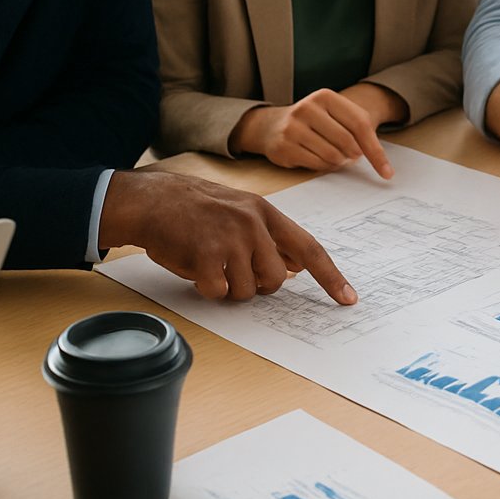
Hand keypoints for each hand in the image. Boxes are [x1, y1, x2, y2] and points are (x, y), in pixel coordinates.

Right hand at [100, 168, 355, 302]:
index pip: (308, 248)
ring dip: (229, 288)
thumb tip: (299, 265)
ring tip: (211, 264)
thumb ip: (270, 237)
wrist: (151, 200)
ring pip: (247, 290)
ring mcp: (230, 238)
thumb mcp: (240, 212)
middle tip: (233, 270)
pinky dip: (207, 289)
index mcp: (265, 213)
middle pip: (276, 279)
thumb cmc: (195, 210)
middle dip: (257, 285)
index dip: (330, 276)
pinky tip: (196, 268)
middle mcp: (253, 223)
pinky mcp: (205, 254)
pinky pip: (218, 292)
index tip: (348, 298)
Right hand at [230, 88, 393, 178]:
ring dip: (339, 162)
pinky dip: (324, 166)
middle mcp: (307, 108)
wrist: (271, 125)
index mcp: (325, 96)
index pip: (360, 124)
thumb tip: (382, 163)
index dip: (376, 150)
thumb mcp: (336, 115)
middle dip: (354, 156)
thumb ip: (358, 130)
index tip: (387, 172)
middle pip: (347, 142)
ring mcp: (293, 127)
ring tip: (333, 155)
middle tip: (351, 157)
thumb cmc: (315, 122)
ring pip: (332, 156)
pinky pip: (316, 165)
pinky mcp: (284, 146)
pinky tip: (319, 158)